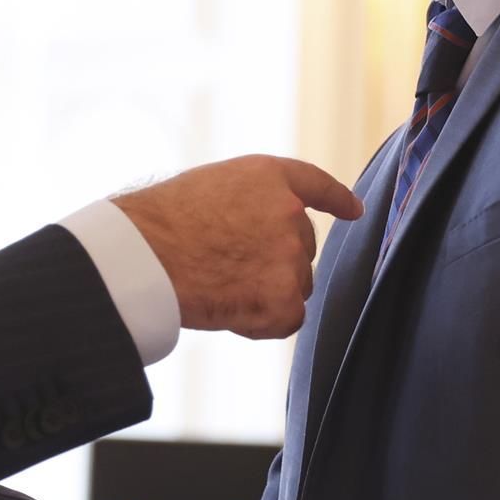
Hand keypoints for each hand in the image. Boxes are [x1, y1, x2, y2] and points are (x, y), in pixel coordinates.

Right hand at [112, 155, 361, 340]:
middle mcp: (289, 212)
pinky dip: (262, 322)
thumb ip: (245, 205)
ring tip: (218, 285)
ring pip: (294, 285)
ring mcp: (290, 255)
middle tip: (225, 266)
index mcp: (268, 176)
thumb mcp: (208, 189)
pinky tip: (229, 309)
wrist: (146, 254)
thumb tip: (255, 238)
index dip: (337, 199)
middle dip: (274, 262)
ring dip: (266, 292)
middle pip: (301, 249)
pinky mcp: (284, 296)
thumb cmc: (159, 223)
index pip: (314, 185)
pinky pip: (287, 318)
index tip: (353, 210)